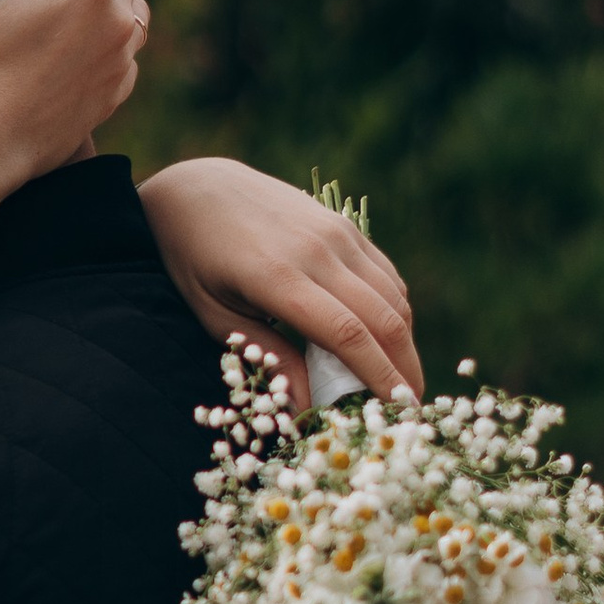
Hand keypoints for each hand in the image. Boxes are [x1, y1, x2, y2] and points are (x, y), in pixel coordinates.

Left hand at [137, 160, 423, 398]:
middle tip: (410, 408)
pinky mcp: (343, 225)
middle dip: (404, 368)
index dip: (380, 377)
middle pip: (383, 318)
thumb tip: (309, 408)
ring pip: (392, 295)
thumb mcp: (215, 315)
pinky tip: (391, 337)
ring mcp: (335, 233)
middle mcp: (317, 251)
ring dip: (406, 341)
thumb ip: (269, 357)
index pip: (348, 335)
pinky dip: (396, 309)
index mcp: (279, 278)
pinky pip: (384, 272)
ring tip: (403, 379)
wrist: (197, 190)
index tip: (398, 413)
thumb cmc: (194, 259)